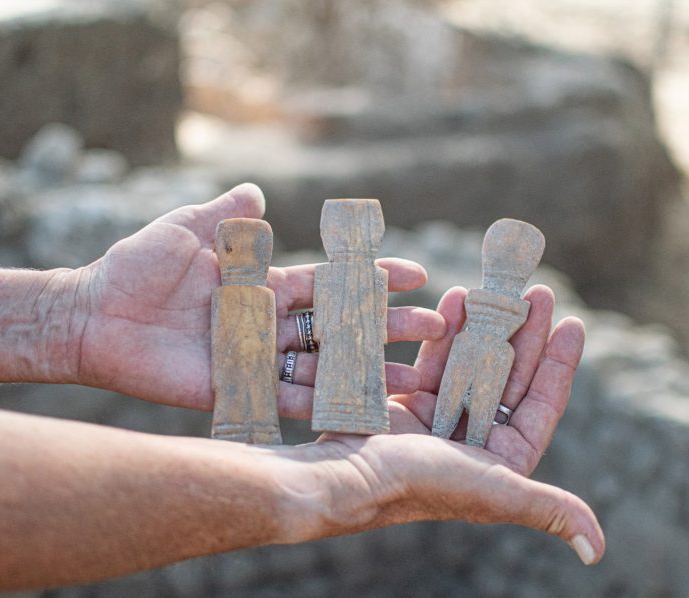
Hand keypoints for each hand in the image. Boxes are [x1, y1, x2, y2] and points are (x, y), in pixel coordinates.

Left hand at [69, 184, 444, 410]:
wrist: (93, 315)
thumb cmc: (135, 267)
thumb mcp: (186, 228)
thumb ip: (225, 214)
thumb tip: (256, 189)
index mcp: (261, 283)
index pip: (329, 280)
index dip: (372, 278)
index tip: (416, 275)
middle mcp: (268, 322)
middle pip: (340, 325)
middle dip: (388, 326)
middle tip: (437, 328)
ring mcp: (256, 359)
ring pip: (325, 366)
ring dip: (371, 371)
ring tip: (419, 378)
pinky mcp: (237, 390)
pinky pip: (288, 401)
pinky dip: (325, 406)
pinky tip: (366, 412)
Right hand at [279, 285, 603, 564]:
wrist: (348, 476)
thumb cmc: (422, 485)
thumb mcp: (493, 492)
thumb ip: (547, 508)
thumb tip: (597, 551)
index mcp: (501, 460)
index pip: (541, 404)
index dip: (559, 364)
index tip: (572, 323)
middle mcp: (475, 438)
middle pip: (510, 375)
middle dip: (524, 333)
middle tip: (535, 292)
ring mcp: (442, 417)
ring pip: (473, 360)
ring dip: (486, 324)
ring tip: (496, 288)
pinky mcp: (409, 400)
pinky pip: (436, 358)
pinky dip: (447, 331)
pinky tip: (457, 300)